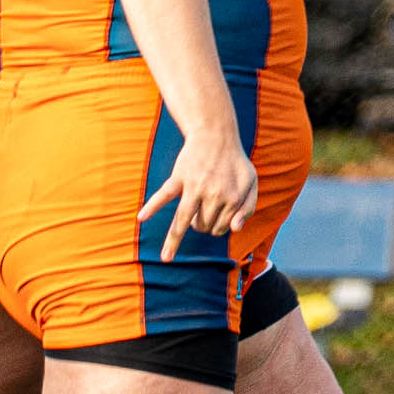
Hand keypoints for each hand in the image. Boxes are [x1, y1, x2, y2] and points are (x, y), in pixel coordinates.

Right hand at [138, 130, 256, 262]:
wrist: (216, 135)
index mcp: (233, 198)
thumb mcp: (251, 183)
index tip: (219, 216)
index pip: (222, 228)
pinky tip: (141, 218)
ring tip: (166, 258)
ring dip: (173, 241)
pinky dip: (152, 206)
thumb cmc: (235, 163)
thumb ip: (248, 208)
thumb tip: (234, 229)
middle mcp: (214, 194)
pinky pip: (163, 195)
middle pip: (202, 227)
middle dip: (202, 225)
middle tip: (204, 210)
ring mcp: (194, 186)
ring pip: (182, 221)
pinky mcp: (179, 178)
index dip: (220, 226)